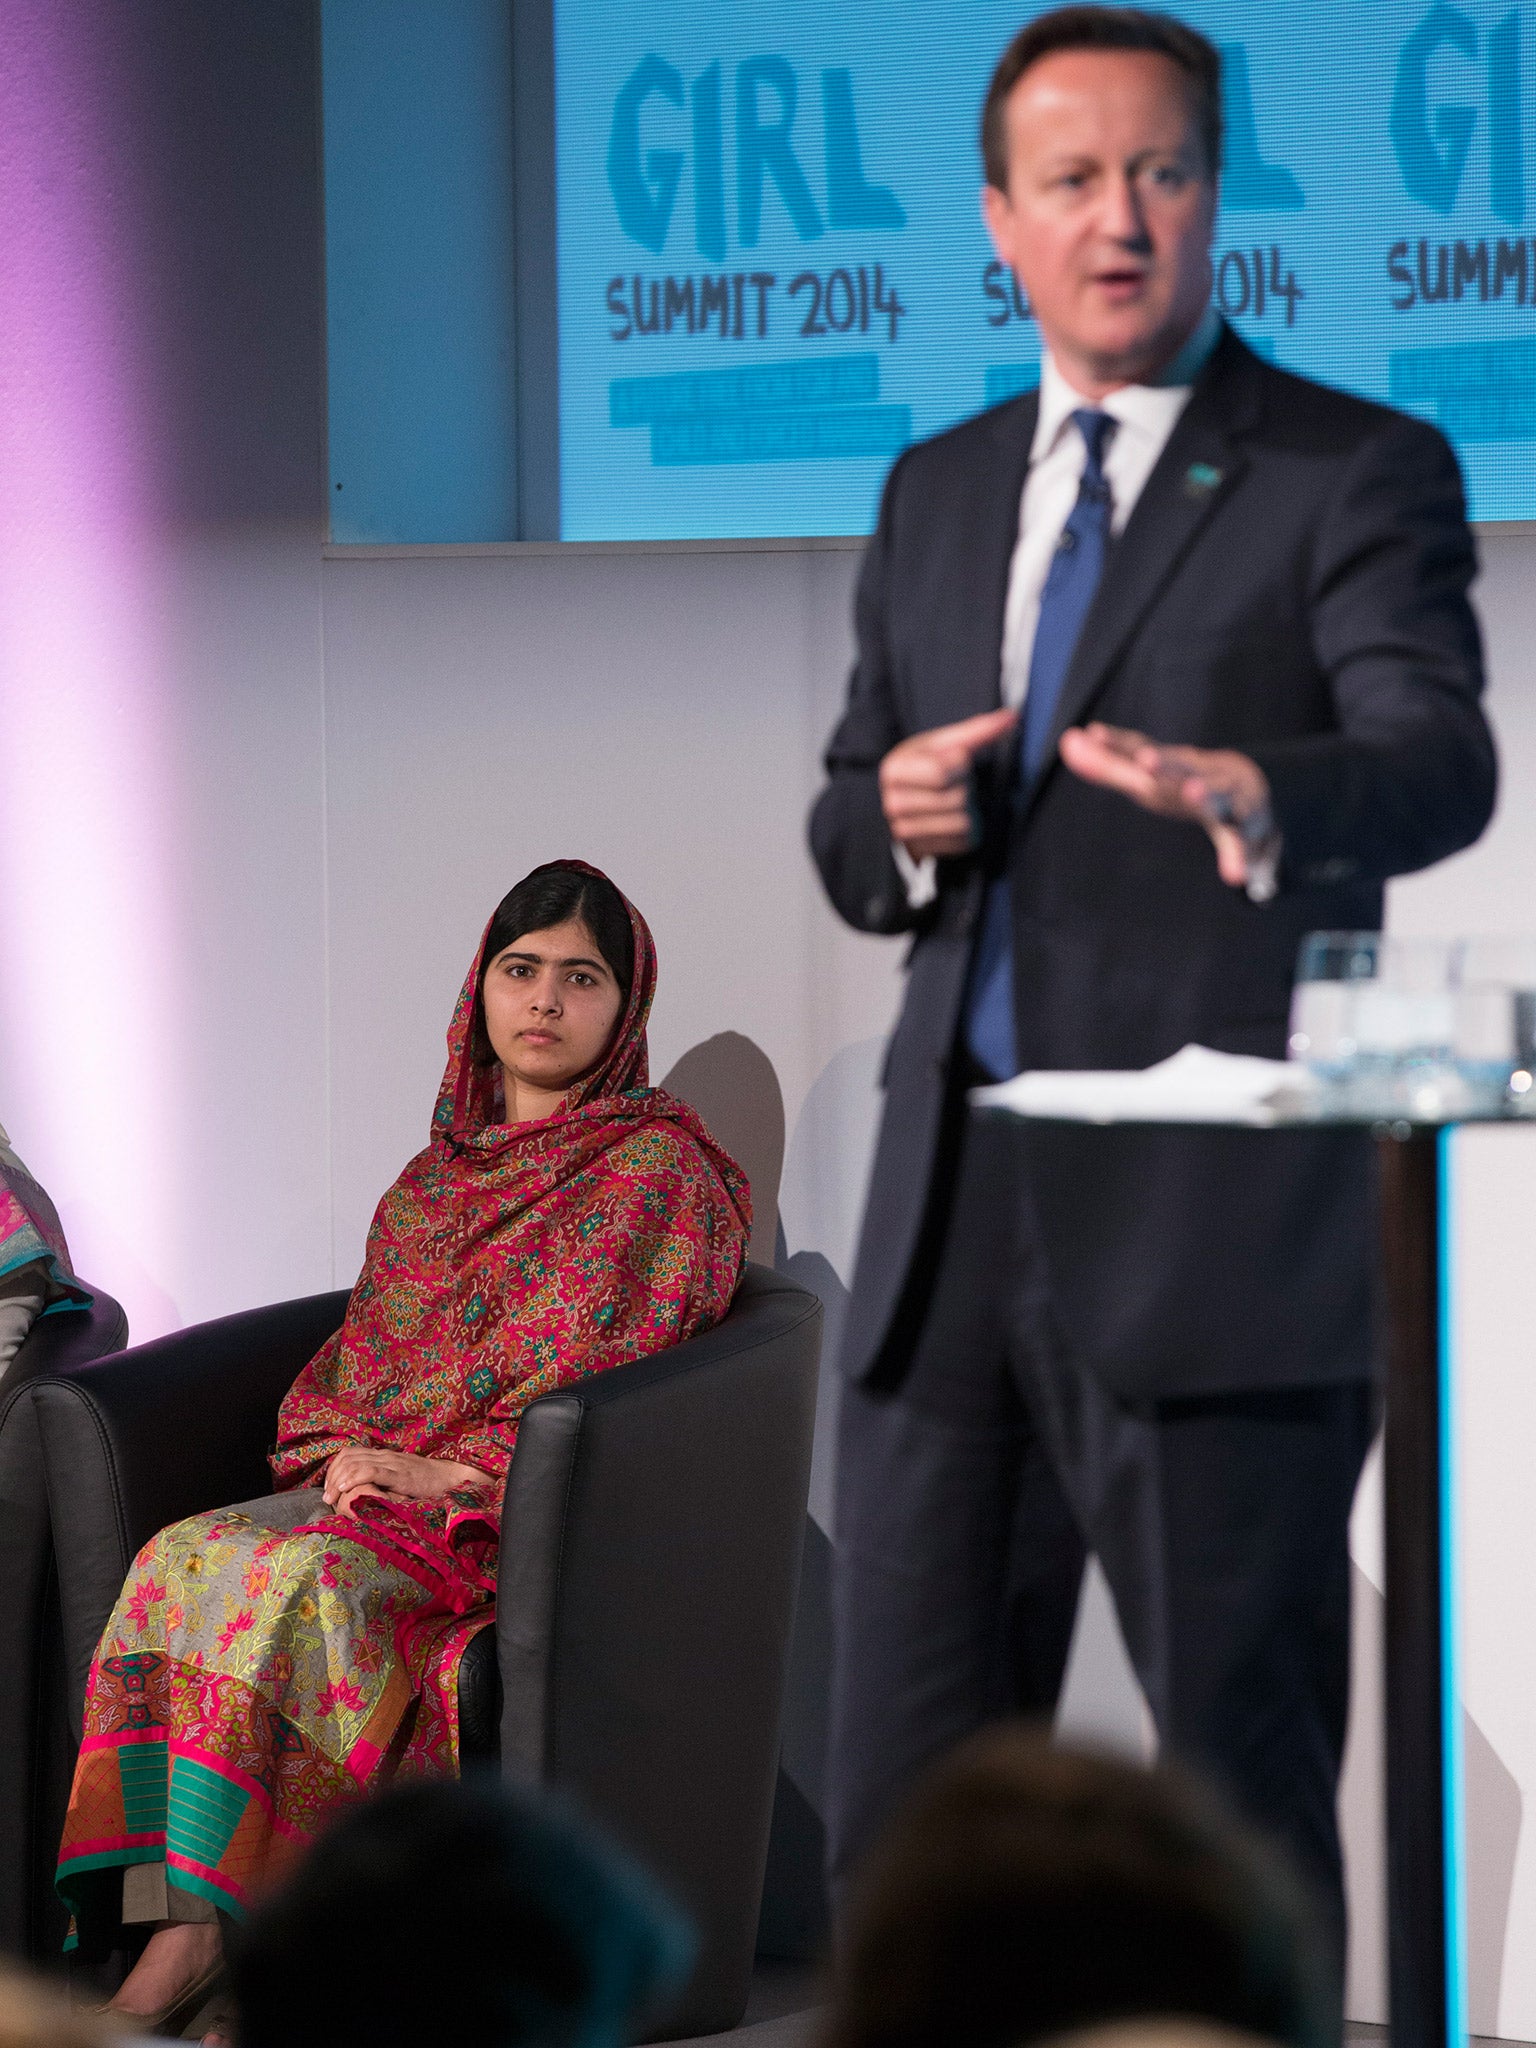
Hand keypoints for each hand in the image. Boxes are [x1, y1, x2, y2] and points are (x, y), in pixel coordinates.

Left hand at [322, 1446, 490, 1520]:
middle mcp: (384, 1455)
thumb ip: (384, 1481)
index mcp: (384, 1456)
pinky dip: (354, 1478)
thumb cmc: (428, 1483)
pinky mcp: (399, 1474)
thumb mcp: (401, 1479)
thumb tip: (364, 1496)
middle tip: (326, 1498)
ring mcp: (392, 1463)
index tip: (330, 1490)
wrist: (452, 1478)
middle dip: (331, 1477)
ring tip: (331, 1498)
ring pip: (354, 1463)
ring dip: (338, 1480)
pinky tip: (346, 1490)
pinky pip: (371, 1471)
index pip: (349, 1453)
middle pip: (347, 1457)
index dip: (334, 1469)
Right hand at [879, 707, 1018, 860]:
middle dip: (965, 788)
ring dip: (968, 811)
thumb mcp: (945, 744)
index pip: (942, 771)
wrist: (910, 803)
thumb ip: (978, 730)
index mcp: (895, 769)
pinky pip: (962, 842)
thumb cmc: (929, 767)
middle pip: (955, 798)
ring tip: (954, 803)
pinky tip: (953, 821)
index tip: (956, 761)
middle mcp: (893, 802)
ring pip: (961, 822)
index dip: (961, 764)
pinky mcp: (921, 851)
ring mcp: (903, 831)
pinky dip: (967, 831)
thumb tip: (1011, 716)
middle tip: (954, 784)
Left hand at [1058, 722, 1274, 888]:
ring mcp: (1227, 798)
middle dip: (1165, 762)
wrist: (1255, 793)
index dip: (1120, 744)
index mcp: (1174, 766)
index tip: (1095, 734)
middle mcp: (1200, 775)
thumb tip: (1067, 740)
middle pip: (1181, 766)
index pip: (1144, 751)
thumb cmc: (1191, 784)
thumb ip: (1109, 764)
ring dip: (1206, 792)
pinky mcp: (1246, 826)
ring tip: (1193, 793)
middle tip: (1145, 760)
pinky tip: (1233, 875)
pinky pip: (1241, 842)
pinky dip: (1238, 856)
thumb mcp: (1151, 776)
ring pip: (1218, 793)